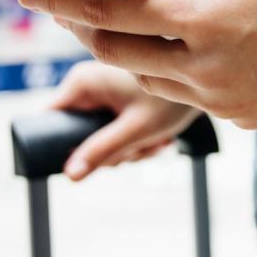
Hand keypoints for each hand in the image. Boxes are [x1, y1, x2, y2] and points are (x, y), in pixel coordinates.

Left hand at [19, 0, 256, 128]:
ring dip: (137, 56)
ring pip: (156, 80)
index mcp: (208, 19)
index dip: (65, 0)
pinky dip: (188, 72)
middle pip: (121, 56)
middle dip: (89, 33)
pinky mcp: (244, 120)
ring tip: (135, 31)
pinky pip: (198, 94)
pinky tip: (204, 51)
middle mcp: (208, 69)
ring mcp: (226, 102)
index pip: (114, 12)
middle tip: (74, 13)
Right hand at [50, 61, 199, 179]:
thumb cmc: (174, 98)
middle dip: (112, 151)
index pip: (48, 121)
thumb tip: (70, 175)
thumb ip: (102, 150)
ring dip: (129, 148)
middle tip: (140, 148)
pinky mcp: (117, 99)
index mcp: (81, 82)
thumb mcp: (137, 129)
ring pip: (99, 138)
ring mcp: (102, 92)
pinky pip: (114, 131)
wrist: (208, 81)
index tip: (102, 154)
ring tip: (155, 139)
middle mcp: (86, 83)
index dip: (67, 146)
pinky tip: (159, 135)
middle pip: (78, 135)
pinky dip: (137, 140)